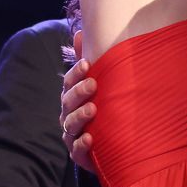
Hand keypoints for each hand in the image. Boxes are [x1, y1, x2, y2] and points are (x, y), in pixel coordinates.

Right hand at [61, 27, 96, 172]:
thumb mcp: (103, 84)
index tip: (87, 64)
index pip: (69, 82)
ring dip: (80, 116)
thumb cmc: (108, 110)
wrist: (119, 145)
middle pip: (67, 102)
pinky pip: (76, 150)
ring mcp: (73, 135)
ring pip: (70, 124)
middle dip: (79, 92)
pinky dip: (82, 145)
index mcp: (73, 97)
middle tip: (94, 84)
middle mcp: (70, 114)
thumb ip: (94, 62)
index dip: (76, 73)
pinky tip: (91, 138)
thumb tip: (79, 32)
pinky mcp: (80, 154)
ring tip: (93, 109)